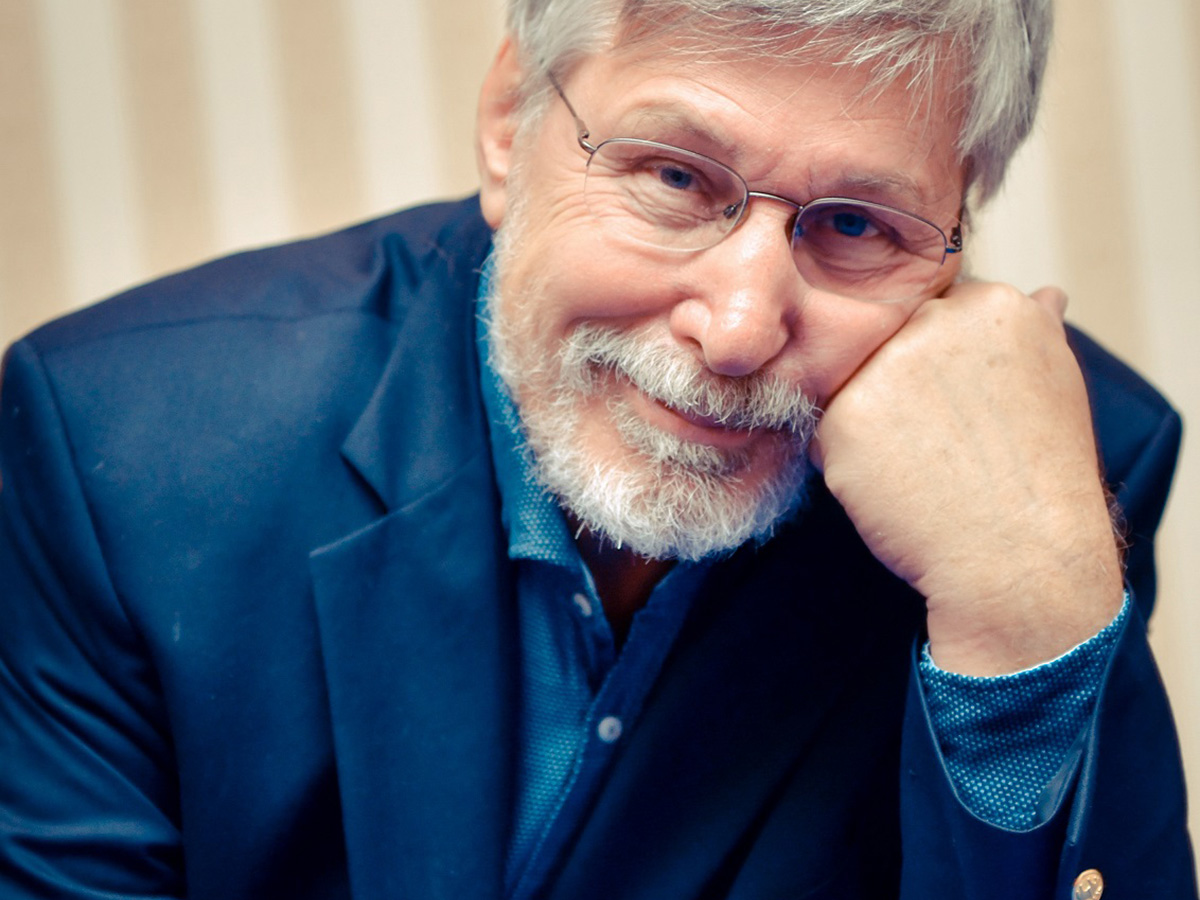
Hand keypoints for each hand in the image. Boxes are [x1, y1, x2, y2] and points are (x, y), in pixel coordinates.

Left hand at [811, 282, 1123, 675]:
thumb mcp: (1056, 386)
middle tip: (937, 444)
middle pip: (884, 343)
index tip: (956, 410)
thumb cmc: (1040, 481)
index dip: (936, 367)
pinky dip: (846, 462)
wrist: (1019, 560)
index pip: (931, 313)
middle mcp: (937, 320)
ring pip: (850, 385)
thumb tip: (1044, 293)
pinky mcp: (842, 413)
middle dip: (897, 389)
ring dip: (869, 424)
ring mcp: (886, 363)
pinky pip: (825, 430)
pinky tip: (894, 487)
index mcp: (994, 304)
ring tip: (919, 467)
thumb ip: (1035, 331)